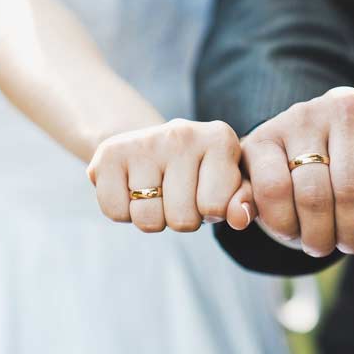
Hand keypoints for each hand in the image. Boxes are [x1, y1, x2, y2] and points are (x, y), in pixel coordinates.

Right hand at [87, 119, 246, 231]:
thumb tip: (240, 218)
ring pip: (148, 220)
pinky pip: (116, 212)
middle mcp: (183, 133)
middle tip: (179, 194)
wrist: (151, 146)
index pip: (217, 208)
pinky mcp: (109, 153)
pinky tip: (132, 188)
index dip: (211, 212)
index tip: (207, 192)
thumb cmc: (201, 173)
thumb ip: (244, 201)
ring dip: (153, 217)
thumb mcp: (231, 184)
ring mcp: (144, 141)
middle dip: (182, 218)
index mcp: (220, 138)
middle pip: (183, 220)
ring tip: (157, 191)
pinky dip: (123, 211)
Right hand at [232, 87, 353, 264]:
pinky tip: (294, 228)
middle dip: (352, 235)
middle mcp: (350, 104)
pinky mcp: (264, 135)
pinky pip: (274, 191)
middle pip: (353, 191)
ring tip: (323, 240)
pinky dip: (284, 224)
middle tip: (349, 244)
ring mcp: (303, 115)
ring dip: (318, 236)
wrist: (311, 158)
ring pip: (313, 195)